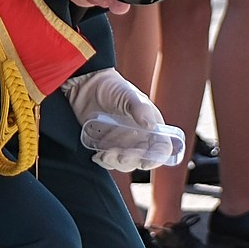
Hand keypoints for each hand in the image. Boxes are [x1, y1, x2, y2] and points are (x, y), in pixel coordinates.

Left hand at [62, 67, 186, 171]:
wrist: (87, 85)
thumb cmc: (112, 87)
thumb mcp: (128, 95)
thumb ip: (141, 109)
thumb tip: (151, 126)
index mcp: (151, 126)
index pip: (161, 147)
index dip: (157, 157)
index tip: (146, 162)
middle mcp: (139, 136)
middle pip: (142, 158)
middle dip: (133, 161)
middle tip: (122, 156)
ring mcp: (122, 142)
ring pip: (125, 163)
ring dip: (117, 163)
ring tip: (106, 154)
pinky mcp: (107, 144)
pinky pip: (108, 160)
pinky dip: (104, 161)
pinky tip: (98, 156)